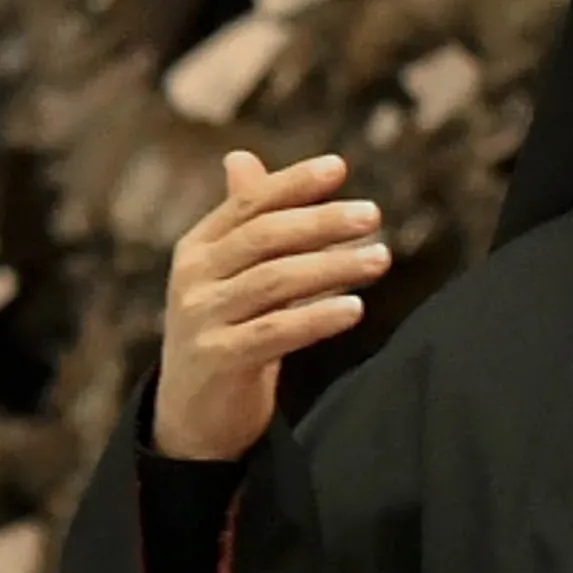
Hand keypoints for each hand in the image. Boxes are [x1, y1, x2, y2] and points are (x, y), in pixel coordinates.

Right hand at [155, 148, 385, 462]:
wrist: (192, 415)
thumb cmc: (222, 332)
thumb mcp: (227, 274)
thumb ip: (242, 222)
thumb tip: (241, 156)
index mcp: (197, 248)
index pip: (248, 204)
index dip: (293, 183)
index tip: (338, 168)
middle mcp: (193, 278)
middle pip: (263, 237)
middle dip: (321, 222)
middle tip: (373, 215)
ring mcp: (201, 319)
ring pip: (274, 281)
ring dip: (331, 266)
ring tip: (380, 258)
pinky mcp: (218, 359)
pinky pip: (274, 333)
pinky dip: (316, 318)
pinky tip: (354, 308)